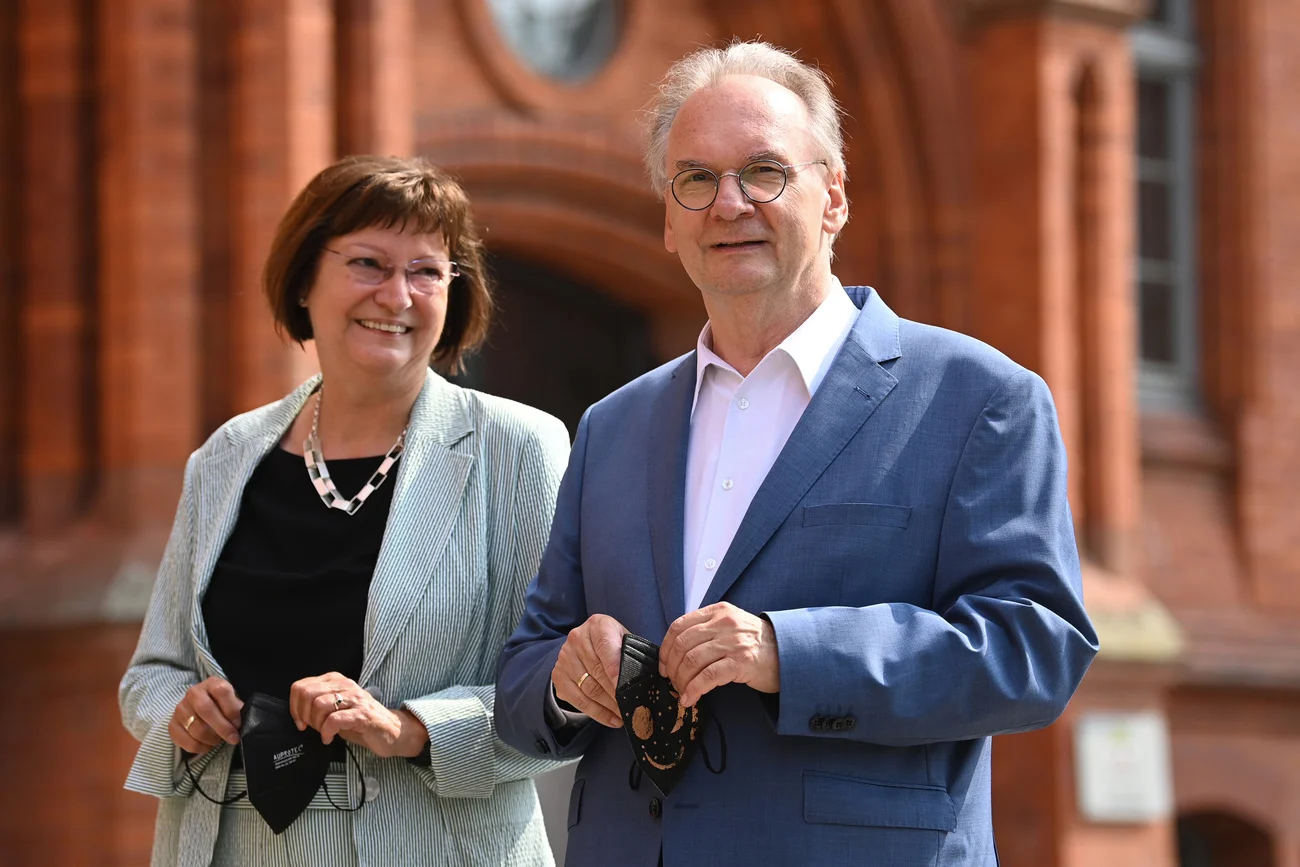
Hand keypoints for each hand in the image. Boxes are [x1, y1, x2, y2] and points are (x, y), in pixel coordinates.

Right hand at [169, 676, 242, 753]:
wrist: (197, 707)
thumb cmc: (221, 705)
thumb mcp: (231, 702)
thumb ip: (237, 710)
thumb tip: (243, 724)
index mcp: (212, 684)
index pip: (222, 692)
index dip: (231, 710)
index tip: (238, 724)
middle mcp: (194, 693)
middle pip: (206, 710)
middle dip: (222, 728)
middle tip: (232, 738)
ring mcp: (180, 709)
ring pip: (196, 728)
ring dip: (211, 739)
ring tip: (218, 740)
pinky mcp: (172, 725)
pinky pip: (185, 741)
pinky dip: (199, 747)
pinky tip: (206, 746)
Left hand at [289, 672, 427, 758]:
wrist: (391, 731)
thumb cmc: (361, 722)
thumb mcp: (336, 709)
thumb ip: (318, 704)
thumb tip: (297, 712)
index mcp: (336, 681)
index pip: (301, 686)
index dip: (295, 706)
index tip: (300, 721)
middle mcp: (345, 685)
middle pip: (307, 693)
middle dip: (303, 715)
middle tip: (310, 728)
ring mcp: (354, 699)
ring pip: (319, 704)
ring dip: (316, 724)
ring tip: (323, 732)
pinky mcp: (362, 714)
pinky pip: (334, 720)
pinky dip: (326, 732)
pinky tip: (329, 739)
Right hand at [551, 614, 626, 727]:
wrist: (584, 643)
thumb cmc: (612, 644)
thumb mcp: (623, 640)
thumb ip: (632, 653)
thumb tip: (648, 678)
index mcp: (597, 625)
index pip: (605, 647)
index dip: (614, 667)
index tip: (623, 686)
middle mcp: (577, 639)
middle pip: (597, 671)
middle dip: (615, 693)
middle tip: (631, 707)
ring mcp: (564, 658)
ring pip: (588, 688)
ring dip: (608, 706)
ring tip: (625, 716)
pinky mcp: (558, 676)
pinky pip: (578, 700)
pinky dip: (597, 713)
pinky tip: (612, 720)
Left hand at [660, 602, 780, 706]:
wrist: (789, 653)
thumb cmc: (756, 643)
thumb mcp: (730, 625)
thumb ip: (706, 630)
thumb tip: (675, 652)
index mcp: (717, 611)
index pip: (679, 626)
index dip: (665, 648)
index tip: (663, 666)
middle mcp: (724, 623)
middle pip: (682, 645)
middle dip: (671, 668)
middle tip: (672, 682)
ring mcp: (733, 642)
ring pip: (692, 661)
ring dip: (681, 681)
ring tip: (682, 692)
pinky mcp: (741, 662)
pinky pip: (707, 677)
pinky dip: (694, 690)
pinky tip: (690, 699)